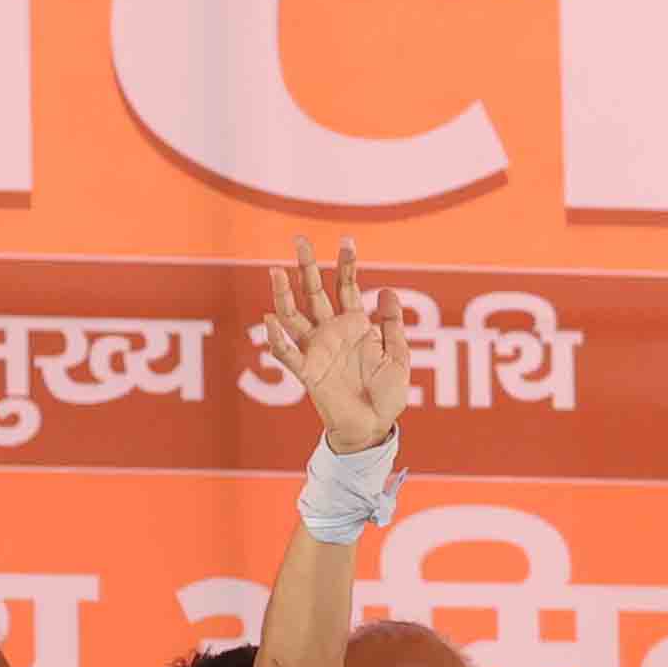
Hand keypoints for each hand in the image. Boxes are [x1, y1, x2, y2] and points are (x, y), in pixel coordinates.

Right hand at [260, 237, 409, 454]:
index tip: (347, 240)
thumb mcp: (398, 356)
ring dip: (283, 295)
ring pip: (294, 316)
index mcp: (355, 325)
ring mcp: (317, 350)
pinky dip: (277, 340)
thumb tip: (386, 288)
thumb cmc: (387, 394)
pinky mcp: (308, 372)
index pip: (347, 287)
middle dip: (307, 266)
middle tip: (300, 240)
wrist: (375, 427)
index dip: (347, 265)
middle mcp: (332, 332)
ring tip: (275, 271)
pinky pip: (287, 354)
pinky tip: (269, 321)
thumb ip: (393, 324)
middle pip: (314, 292)